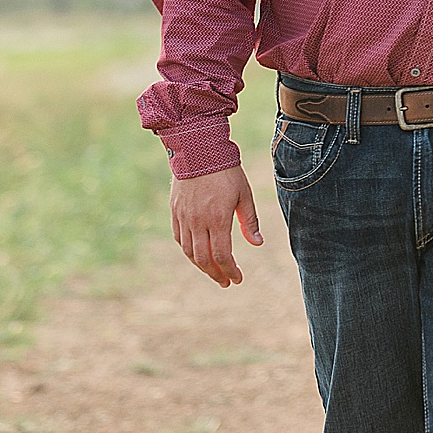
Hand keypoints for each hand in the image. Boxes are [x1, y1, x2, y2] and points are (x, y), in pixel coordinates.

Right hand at [170, 164, 262, 285]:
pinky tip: (197, 253)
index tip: (237, 279)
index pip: (222, 255)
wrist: (198, 150)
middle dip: (216, 274)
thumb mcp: (244, 195)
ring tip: (213, 271)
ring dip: (201, 265)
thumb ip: (249, 221)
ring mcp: (184, 217)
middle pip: (203, 259)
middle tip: (225, 282)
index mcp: (218, 219)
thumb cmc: (227, 171)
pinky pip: (179, 238)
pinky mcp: (175, 211)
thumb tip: (257, 244)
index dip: (230, 271)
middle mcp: (198, 222)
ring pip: (189, 251)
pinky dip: (188, 250)